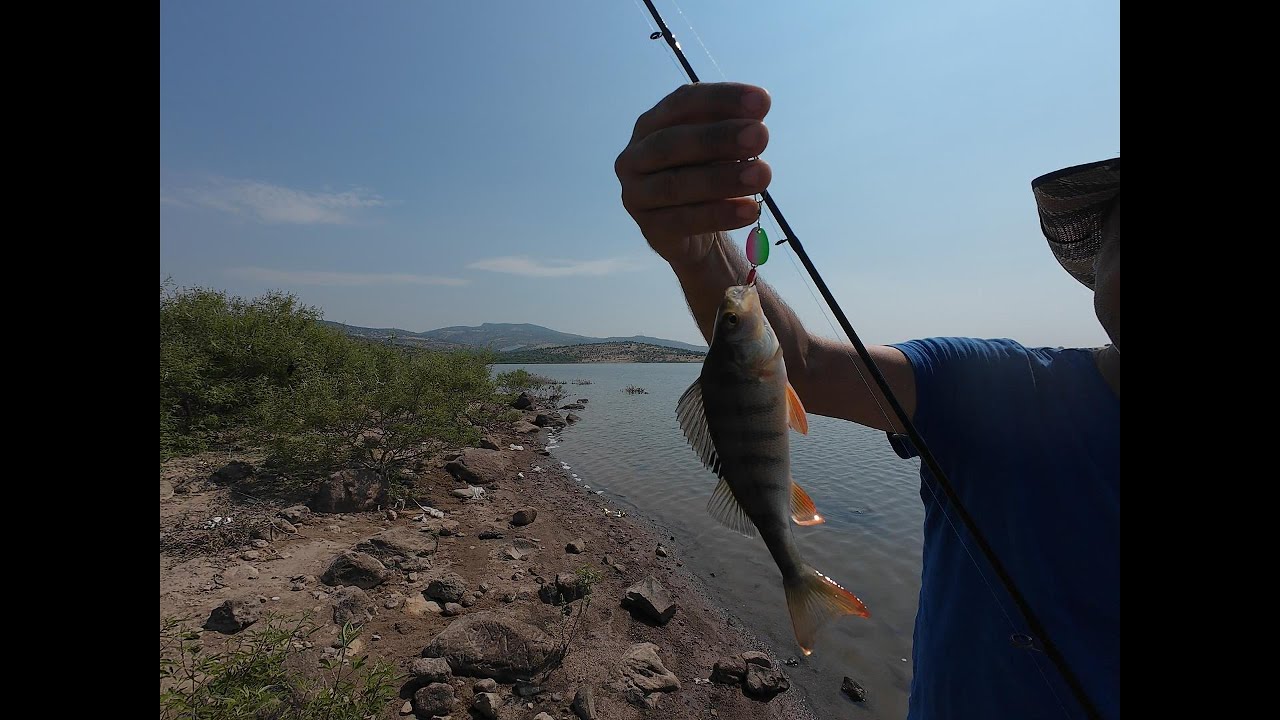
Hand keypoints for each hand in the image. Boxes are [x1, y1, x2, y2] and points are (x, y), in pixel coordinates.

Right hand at [614, 82, 771, 267]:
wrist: (694, 230)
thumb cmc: (707, 173)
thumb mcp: (721, 146)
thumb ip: (733, 127)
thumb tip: (758, 110)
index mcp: (652, 123)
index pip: (682, 102)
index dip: (720, 99)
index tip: (762, 101)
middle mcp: (636, 155)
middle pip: (671, 143)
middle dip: (719, 138)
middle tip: (762, 136)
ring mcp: (637, 194)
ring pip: (675, 185)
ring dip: (722, 179)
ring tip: (763, 175)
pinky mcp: (650, 229)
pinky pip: (682, 221)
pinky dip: (718, 215)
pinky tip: (750, 210)